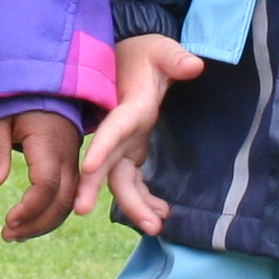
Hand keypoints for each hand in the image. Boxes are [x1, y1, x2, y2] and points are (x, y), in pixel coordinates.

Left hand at [0, 109, 81, 241]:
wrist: (44, 86)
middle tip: (7, 235)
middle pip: (62, 200)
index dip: (29, 208)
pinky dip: (52, 213)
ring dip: (44, 223)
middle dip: (36, 224)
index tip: (8, 221)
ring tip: (15, 235)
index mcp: (49, 143)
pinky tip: (30, 223)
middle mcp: (68, 155)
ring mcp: (75, 161)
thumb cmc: (16, 102)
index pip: (46, 185)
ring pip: (69, 202)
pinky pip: (69, 195)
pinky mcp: (73, 165)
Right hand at [76, 33, 204, 233]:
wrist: (136, 56)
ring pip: (120, 180)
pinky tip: (160, 214)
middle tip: (84, 213)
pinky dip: (143, 199)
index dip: (100, 146)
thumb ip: (177, 59)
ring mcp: (125, 143)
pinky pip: (133, 180)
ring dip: (133, 205)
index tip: (89, 166)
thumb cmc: (149, 53)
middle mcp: (121, 130)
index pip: (112, 128)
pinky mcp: (133, 149)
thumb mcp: (162, 50)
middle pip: (107, 164)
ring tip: (154, 228)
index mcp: (127, 106)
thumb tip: (194, 65)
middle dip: (96, 189)